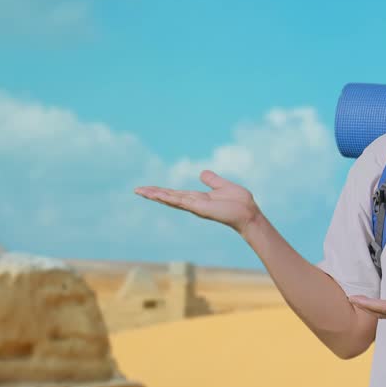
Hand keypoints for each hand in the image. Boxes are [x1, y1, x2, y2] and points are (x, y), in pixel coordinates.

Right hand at [134, 170, 261, 232]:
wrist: (249, 213)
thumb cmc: (239, 202)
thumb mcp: (223, 186)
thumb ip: (212, 181)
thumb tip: (202, 173)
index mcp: (198, 198)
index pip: (175, 194)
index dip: (161, 191)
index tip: (147, 188)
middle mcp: (194, 203)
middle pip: (169, 197)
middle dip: (153, 194)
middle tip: (137, 190)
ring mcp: (196, 207)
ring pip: (172, 199)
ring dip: (157, 195)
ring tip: (141, 191)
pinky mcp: (200, 208)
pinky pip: (182, 202)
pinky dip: (170, 198)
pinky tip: (158, 195)